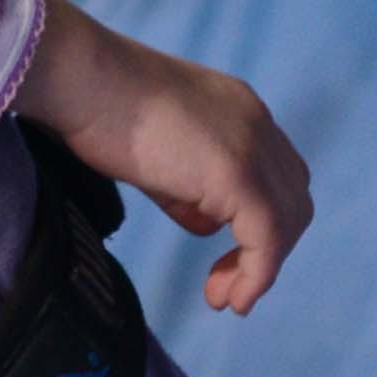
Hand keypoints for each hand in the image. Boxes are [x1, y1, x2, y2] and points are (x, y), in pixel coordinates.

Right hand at [18, 0, 311, 317]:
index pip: (277, 177)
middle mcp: (258, 123)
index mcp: (241, 110)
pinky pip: (268, 238)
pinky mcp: (237, 172)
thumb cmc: (103, 111)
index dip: (260, 225)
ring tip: (223, 298)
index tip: (223, 260)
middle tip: (223, 286)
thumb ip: (191, 190)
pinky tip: (230, 298)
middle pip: (292, 201)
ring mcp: (252, 145)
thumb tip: (207, 223)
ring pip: (287, 222)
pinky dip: (256, 274)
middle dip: (266, 250)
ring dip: (261, 268)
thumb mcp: (160, 157)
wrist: (84, 78)